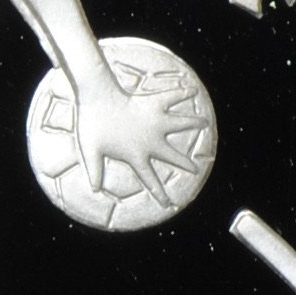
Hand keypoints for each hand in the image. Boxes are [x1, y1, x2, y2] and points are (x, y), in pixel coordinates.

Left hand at [73, 60, 209, 206]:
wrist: (97, 98)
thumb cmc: (92, 125)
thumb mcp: (90, 152)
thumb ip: (94, 171)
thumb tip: (94, 189)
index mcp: (135, 155)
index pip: (149, 179)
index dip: (159, 193)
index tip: (168, 203)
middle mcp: (150, 140)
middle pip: (172, 156)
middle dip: (185, 164)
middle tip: (196, 169)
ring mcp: (154, 121)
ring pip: (180, 124)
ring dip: (193, 123)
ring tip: (205, 122)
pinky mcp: (153, 103)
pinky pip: (172, 97)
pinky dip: (183, 93)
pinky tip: (193, 91)